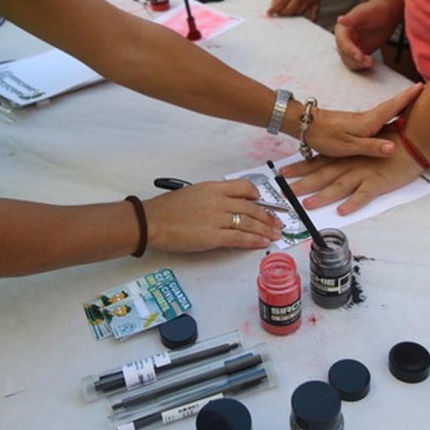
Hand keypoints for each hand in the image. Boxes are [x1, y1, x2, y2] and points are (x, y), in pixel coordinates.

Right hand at [144, 179, 282, 251]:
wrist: (152, 221)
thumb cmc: (166, 210)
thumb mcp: (192, 193)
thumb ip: (211, 198)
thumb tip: (226, 206)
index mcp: (212, 187)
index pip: (243, 187)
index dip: (257, 195)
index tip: (263, 201)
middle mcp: (218, 200)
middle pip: (251, 207)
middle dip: (268, 216)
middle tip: (277, 222)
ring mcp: (217, 218)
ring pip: (249, 223)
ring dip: (265, 229)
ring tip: (275, 234)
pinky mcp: (214, 236)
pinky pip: (240, 237)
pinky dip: (254, 240)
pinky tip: (263, 242)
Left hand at [268, 0, 323, 19]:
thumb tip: (274, 2)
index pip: (280, 3)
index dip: (273, 9)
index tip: (269, 13)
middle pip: (289, 10)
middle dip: (281, 13)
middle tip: (278, 12)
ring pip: (299, 13)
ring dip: (293, 14)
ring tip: (288, 12)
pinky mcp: (317, 0)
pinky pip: (315, 12)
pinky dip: (313, 18)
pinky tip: (310, 21)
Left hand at [281, 141, 421, 215]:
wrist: (414, 138)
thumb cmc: (393, 139)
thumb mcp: (366, 142)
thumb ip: (350, 150)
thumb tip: (335, 157)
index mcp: (347, 154)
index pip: (318, 161)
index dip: (300, 167)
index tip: (283, 172)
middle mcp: (351, 164)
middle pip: (323, 175)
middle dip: (303, 184)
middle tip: (286, 193)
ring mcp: (364, 173)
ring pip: (339, 186)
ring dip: (323, 196)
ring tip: (308, 205)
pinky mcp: (378, 182)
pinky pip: (363, 194)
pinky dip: (352, 203)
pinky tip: (342, 211)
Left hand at [305, 84, 422, 158]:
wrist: (307, 126)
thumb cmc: (326, 136)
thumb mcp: (349, 146)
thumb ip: (371, 147)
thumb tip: (394, 148)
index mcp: (368, 122)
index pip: (392, 108)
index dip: (407, 98)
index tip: (422, 86)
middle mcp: (367, 118)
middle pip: (392, 106)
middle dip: (408, 97)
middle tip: (423, 89)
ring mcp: (362, 119)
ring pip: (385, 110)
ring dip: (399, 104)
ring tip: (414, 100)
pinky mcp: (356, 123)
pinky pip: (378, 116)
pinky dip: (389, 111)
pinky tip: (391, 116)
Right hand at [334, 0, 400, 69]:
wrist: (386, 15)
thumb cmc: (376, 10)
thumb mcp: (365, 12)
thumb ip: (352, 18)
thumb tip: (340, 19)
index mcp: (342, 29)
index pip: (343, 43)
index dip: (350, 51)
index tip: (360, 56)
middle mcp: (344, 40)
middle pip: (345, 55)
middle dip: (355, 60)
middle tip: (368, 61)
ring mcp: (351, 47)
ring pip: (350, 61)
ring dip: (359, 64)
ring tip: (370, 62)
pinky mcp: (359, 53)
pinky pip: (357, 63)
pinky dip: (362, 66)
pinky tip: (370, 63)